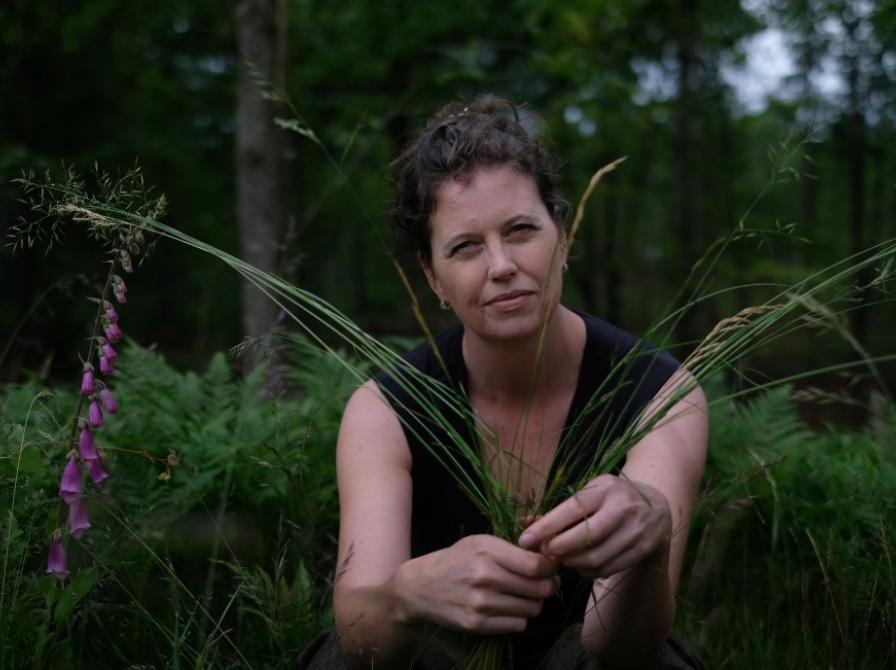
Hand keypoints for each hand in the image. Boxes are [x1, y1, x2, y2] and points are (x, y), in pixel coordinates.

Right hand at [393, 534, 558, 634]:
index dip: (551, 567)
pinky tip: (507, 607)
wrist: (420, 587)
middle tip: (544, 582)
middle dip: (548, 586)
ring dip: (533, 602)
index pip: (535, 565)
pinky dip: (518, 617)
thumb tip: (550, 552)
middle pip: (539, 589)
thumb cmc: (456, 560)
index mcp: (486, 550)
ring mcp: (480, 603)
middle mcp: (484, 577)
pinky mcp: (477, 625)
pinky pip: (518, 625)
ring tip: (521, 594)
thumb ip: (514, 547)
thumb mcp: (480, 542)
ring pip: (532, 609)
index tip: (550, 566)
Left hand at [518, 475, 671, 577]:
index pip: (571, 510)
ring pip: (595, 558)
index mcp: (605, 489)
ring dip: (571, 562)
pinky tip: (581, 563)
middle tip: (545, 552)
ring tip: (562, 557)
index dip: (546, 527)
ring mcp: (635, 531)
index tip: (525, 540)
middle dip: (558, 549)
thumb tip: (524, 523)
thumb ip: (560, 509)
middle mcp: (623, 508)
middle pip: (584, 538)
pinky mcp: (642, 550)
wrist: (657, 507)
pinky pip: (607, 569)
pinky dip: (588, 570)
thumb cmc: (612, 498)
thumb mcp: (590, 493)